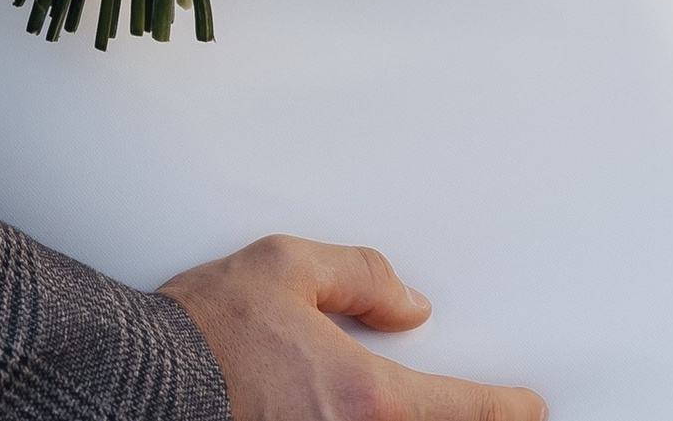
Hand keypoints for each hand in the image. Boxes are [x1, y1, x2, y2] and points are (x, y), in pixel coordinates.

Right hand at [163, 234, 543, 420]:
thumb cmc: (206, 331)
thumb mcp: (286, 267)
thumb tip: (408, 305)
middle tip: (502, 416)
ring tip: (442, 416)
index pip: (460, 409)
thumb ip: (359, 277)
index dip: (505, 409)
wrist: (143, 382)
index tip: (530, 406)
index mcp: (363, 397)